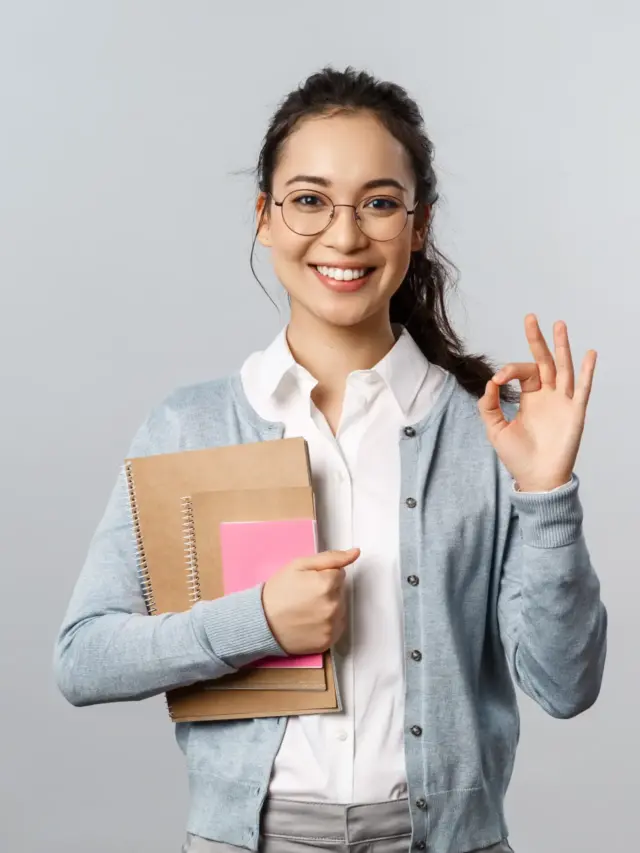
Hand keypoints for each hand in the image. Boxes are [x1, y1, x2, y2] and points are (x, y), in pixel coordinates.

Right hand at [261, 548, 359, 654]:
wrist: (261, 622)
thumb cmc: (278, 591)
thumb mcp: (299, 565)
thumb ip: (331, 558)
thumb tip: (356, 553)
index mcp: (328, 583)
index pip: (339, 574)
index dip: (323, 576)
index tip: (308, 582)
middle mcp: (334, 606)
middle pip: (340, 592)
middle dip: (327, 591)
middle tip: (305, 596)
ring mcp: (332, 625)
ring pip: (340, 609)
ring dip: (329, 607)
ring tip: (306, 610)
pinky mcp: (328, 641)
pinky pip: (336, 627)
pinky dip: (326, 624)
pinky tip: (310, 622)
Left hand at [477, 314, 596, 491]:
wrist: (536, 479)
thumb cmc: (517, 456)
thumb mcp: (495, 429)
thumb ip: (489, 405)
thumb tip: (490, 382)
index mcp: (530, 398)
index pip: (523, 372)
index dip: (509, 370)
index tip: (497, 379)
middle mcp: (547, 396)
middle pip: (544, 361)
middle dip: (537, 340)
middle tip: (530, 318)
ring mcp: (562, 402)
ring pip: (563, 368)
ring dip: (561, 347)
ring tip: (558, 325)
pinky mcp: (575, 413)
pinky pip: (582, 389)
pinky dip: (587, 371)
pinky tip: (588, 354)